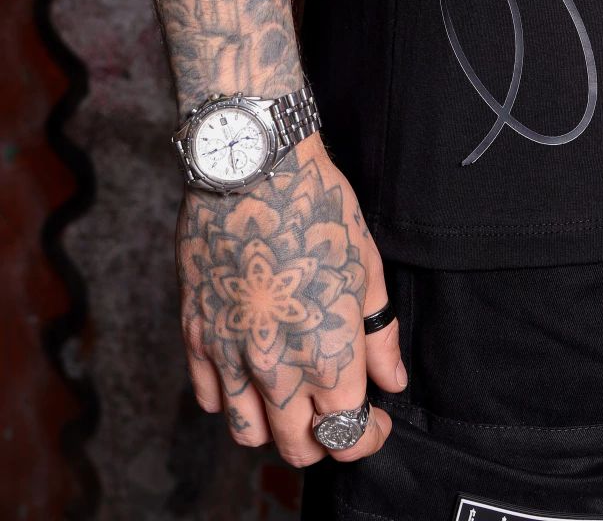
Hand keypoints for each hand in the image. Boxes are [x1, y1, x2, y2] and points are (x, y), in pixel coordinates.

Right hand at [176, 134, 405, 465]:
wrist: (253, 169)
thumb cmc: (317, 209)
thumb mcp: (367, 267)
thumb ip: (379, 335)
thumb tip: (392, 381)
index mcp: (328, 354)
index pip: (347, 434)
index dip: (368, 437)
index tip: (378, 422)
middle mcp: (277, 367)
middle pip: (298, 447)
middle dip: (325, 442)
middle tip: (337, 415)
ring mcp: (230, 354)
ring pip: (248, 434)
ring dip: (274, 430)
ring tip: (291, 402)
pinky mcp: (197, 334)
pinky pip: (208, 398)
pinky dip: (231, 400)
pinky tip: (250, 375)